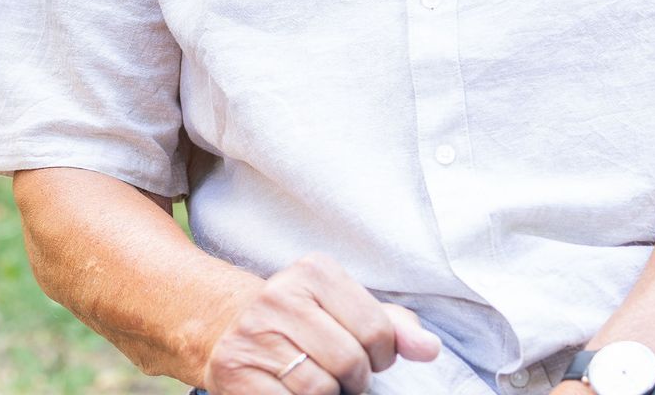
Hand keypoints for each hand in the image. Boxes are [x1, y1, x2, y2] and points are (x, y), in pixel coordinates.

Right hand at [202, 254, 440, 393]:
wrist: (225, 326)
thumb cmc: (302, 320)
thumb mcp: (346, 308)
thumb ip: (393, 326)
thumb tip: (429, 349)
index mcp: (314, 272)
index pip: (377, 331)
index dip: (381, 356)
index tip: (366, 355)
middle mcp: (280, 296)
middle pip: (350, 363)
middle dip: (355, 381)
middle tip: (341, 375)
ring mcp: (253, 334)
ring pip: (321, 389)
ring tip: (317, 381)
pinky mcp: (234, 371)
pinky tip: (290, 390)